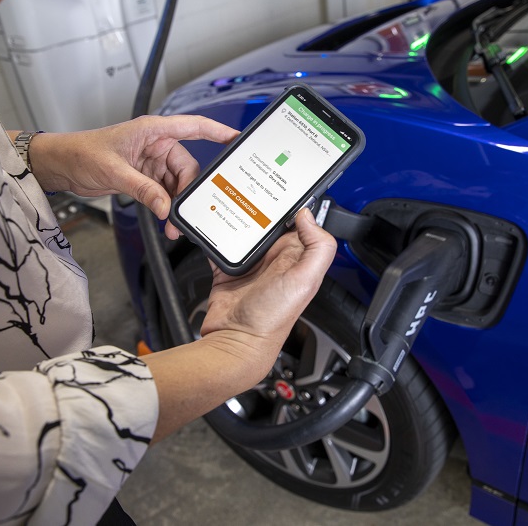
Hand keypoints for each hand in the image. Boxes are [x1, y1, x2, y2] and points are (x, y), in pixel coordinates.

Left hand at [27, 115, 238, 237]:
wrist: (61, 165)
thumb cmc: (81, 153)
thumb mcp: (114, 171)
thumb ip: (143, 189)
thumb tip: (166, 207)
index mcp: (152, 130)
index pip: (194, 127)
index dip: (218, 131)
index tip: (238, 140)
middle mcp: (156, 144)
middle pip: (188, 167)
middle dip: (189, 192)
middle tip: (185, 213)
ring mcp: (152, 162)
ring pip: (178, 184)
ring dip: (177, 204)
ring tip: (173, 223)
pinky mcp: (146, 177)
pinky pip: (165, 192)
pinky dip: (167, 206)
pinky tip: (167, 219)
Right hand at [141, 208, 336, 440]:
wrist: (235, 342)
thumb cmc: (272, 319)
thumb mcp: (306, 280)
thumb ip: (317, 247)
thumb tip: (309, 216)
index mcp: (296, 257)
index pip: (299, 222)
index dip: (292, 205)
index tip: (282, 186)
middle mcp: (275, 258)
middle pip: (267, 222)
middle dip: (259, 205)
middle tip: (248, 188)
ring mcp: (251, 263)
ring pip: (243, 229)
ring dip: (235, 217)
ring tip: (228, 201)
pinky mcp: (228, 270)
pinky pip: (220, 245)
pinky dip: (214, 235)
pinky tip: (210, 223)